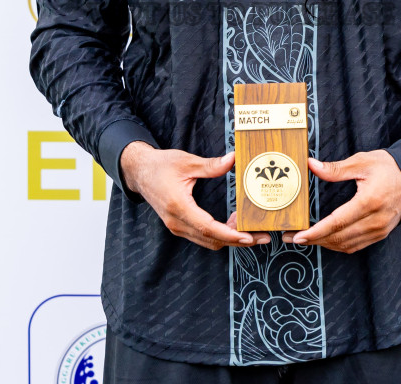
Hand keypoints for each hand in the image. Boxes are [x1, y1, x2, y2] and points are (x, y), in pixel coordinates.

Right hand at [120, 142, 260, 249]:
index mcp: (179, 206)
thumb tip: (233, 160)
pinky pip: (202, 236)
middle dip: (238, 240)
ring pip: (208, 241)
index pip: (208, 227)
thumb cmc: (161, 165)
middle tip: (261, 235)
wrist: (139, 172)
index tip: (248, 236)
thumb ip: (211, 165)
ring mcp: (177, 226)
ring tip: (250, 228)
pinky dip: (219, 234)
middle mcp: (177, 222)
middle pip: (212, 240)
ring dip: (229, 238)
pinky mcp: (179, 225)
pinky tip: (233, 224)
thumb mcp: (187, 162)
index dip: (230, 234)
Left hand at [290, 150, 400, 253]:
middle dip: (313, 240)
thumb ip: (336, 168)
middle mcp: (375, 221)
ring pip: (346, 245)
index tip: (298, 236)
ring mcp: (379, 230)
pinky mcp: (380, 234)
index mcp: (369, 202)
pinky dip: (338, 245)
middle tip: (291, 237)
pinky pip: (355, 246)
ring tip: (304, 239)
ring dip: (323, 244)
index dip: (315, 232)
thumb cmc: (388, 167)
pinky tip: (325, 240)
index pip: (337, 222)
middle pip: (339, 238)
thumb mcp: (362, 162)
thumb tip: (312, 165)